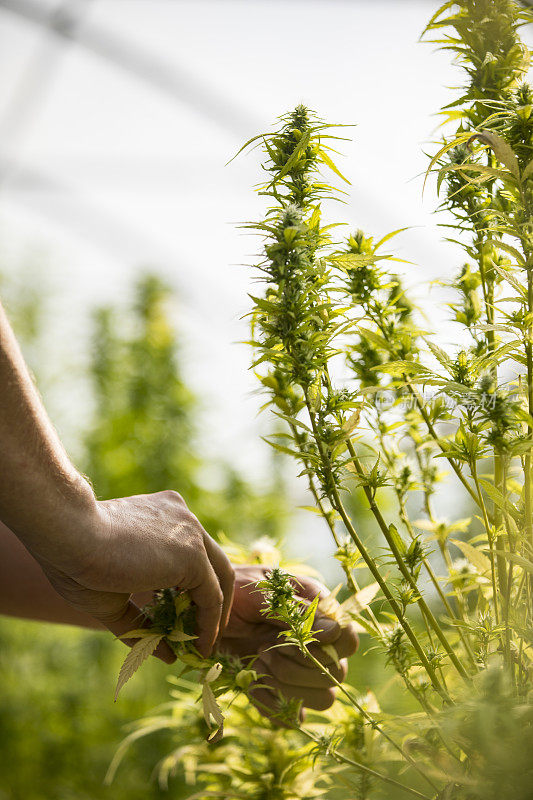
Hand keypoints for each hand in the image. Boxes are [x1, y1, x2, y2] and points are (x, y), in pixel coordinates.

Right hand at [34, 490, 234, 661]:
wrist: (67, 535)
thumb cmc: (76, 561)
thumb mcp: (112, 596)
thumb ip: (141, 622)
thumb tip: (166, 655)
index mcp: (164, 515)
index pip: (192, 552)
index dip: (193, 589)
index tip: (186, 618)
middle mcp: (183, 518)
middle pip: (214, 562)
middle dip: (214, 601)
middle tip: (205, 634)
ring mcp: (191, 533)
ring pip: (219, 577)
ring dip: (214, 615)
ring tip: (204, 644)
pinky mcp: (193, 555)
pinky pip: (212, 596)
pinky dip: (210, 623)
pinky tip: (201, 645)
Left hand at [218, 565, 357, 716]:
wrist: (204, 612)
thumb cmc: (236, 593)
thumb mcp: (262, 593)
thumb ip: (297, 611)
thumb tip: (334, 631)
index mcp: (320, 614)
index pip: (348, 639)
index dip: (331, 646)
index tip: (297, 640)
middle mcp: (318, 645)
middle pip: (337, 674)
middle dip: (298, 666)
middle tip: (263, 650)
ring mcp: (303, 672)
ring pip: (323, 698)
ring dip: (288, 688)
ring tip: (258, 667)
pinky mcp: (283, 693)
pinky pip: (295, 717)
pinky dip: (273, 706)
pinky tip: (251, 686)